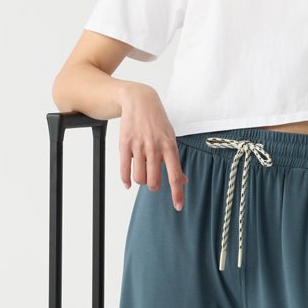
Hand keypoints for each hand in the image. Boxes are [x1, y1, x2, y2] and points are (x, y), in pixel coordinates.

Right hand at [119, 84, 187, 210]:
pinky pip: (124, 170)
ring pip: (139, 178)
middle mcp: (155, 148)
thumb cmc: (157, 121)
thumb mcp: (170, 138)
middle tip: (153, 181)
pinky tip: (128, 182)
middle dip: (153, 186)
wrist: (139, 100)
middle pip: (154, 181)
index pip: (175, 176)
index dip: (177, 194)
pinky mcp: (124, 144)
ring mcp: (139, 146)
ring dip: (141, 181)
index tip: (178, 207)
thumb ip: (175, 160)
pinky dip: (126, 180)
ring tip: (142, 175)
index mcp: (169, 147)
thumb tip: (183, 181)